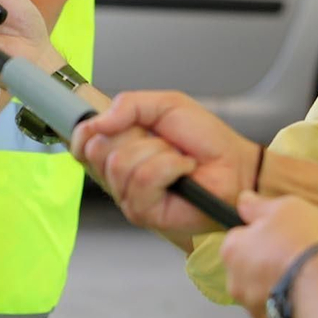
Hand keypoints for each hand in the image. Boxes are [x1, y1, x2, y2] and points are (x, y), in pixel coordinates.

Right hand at [72, 91, 259, 238]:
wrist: (237, 165)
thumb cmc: (205, 138)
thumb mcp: (165, 104)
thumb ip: (127, 105)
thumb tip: (95, 122)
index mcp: (116, 148)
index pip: (80, 141)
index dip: (91, 130)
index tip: (116, 124)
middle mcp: (117, 175)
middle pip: (97, 150)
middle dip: (135, 137)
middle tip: (160, 141)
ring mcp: (128, 197)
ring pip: (120, 164)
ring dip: (158, 152)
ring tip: (176, 157)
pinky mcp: (144, 213)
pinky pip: (143, 179)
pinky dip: (169, 166)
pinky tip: (184, 171)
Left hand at [220, 193, 317, 317]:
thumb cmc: (305, 246)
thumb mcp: (284, 207)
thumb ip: (259, 205)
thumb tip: (244, 201)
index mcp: (231, 250)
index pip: (238, 237)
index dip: (261, 233)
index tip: (279, 234)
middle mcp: (236, 281)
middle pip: (249, 266)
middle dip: (268, 260)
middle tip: (295, 253)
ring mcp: (254, 306)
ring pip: (264, 289)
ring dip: (279, 282)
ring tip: (306, 274)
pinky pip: (280, 307)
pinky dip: (291, 300)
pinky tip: (309, 291)